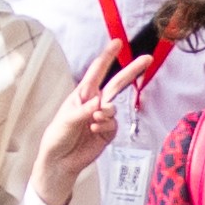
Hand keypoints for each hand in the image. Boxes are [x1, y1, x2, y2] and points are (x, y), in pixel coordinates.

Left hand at [30, 47, 125, 204]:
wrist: (60, 161)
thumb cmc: (57, 137)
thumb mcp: (67, 120)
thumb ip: (84, 110)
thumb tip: (101, 103)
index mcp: (82, 95)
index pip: (97, 72)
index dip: (107, 56)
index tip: (117, 42)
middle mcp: (94, 103)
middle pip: (116, 84)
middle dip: (131, 71)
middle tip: (147, 59)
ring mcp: (102, 117)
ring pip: (114, 108)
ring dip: (106, 113)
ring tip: (93, 122)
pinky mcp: (107, 132)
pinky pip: (114, 124)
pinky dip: (106, 127)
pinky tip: (94, 131)